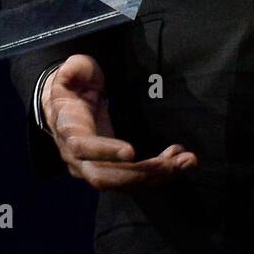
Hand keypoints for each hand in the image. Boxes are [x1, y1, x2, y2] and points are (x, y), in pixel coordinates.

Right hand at [41, 54, 197, 189]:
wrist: (66, 105)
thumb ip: (73, 70)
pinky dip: (159, 172)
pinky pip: (134, 178)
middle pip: (105, 177)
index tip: (131, 152)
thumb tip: (71, 73)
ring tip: (186, 161)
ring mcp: (94, 167)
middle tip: (170, 165)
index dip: (105, 152)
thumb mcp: (71, 71)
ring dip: (156, 175)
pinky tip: (181, 161)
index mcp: (69, 130)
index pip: (82, 148)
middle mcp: (78, 157)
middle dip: (139, 174)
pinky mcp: (112, 168)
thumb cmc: (74, 84)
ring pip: (124, 182)